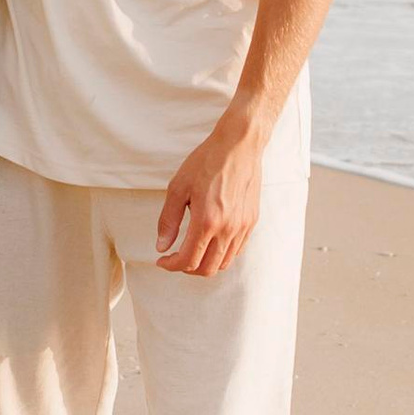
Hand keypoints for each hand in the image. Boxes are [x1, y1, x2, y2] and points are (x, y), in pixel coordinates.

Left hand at [156, 117, 263, 278]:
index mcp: (207, 222)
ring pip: (223, 263)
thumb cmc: (207, 161)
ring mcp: (242, 227)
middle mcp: (227, 229)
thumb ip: (168, 220)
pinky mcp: (251, 221)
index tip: (162, 260)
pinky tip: (210, 241)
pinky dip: (221, 254)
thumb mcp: (178, 188)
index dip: (171, 265)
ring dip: (205, 263)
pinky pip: (236, 250)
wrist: (239, 145)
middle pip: (207, 269)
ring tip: (192, 251)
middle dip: (187, 268)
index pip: (188, 260)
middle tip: (175, 258)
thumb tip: (162, 246)